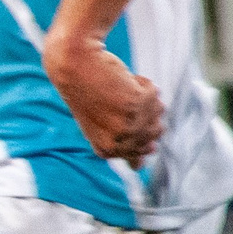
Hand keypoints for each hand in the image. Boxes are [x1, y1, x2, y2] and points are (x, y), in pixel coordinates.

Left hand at [44, 35, 162, 163]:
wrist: (73, 66)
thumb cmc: (85, 93)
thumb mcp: (98, 127)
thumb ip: (119, 146)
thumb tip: (139, 166)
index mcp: (106, 150)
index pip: (140, 156)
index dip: (139, 134)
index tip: (126, 118)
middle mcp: (118, 141)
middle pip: (155, 133)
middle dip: (146, 115)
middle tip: (121, 100)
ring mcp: (128, 123)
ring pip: (159, 112)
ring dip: (145, 98)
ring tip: (120, 90)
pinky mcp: (136, 104)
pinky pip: (155, 94)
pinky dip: (143, 83)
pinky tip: (123, 81)